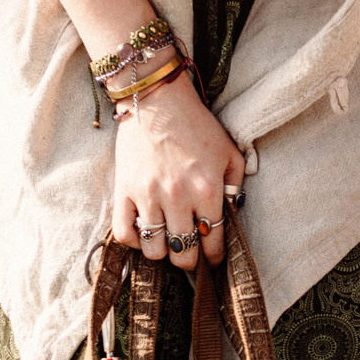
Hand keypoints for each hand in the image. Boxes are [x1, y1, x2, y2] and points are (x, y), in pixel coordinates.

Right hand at [110, 72, 244, 271]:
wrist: (157, 100)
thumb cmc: (196, 126)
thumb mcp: (229, 152)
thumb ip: (236, 185)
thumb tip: (234, 213)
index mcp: (207, 189)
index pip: (214, 241)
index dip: (215, 258)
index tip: (213, 260)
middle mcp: (178, 197)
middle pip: (183, 253)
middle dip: (189, 260)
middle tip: (189, 254)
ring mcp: (148, 195)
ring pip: (154, 250)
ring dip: (162, 252)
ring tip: (166, 242)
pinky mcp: (123, 191)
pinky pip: (124, 233)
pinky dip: (134, 241)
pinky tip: (144, 232)